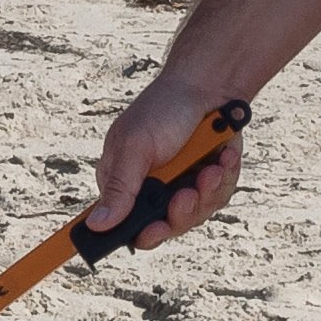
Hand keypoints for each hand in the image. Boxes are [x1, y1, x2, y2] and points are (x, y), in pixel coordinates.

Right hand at [86, 74, 245, 252]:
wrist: (208, 86)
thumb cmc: (164, 108)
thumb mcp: (136, 146)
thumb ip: (119, 188)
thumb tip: (96, 224)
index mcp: (124, 183)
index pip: (125, 225)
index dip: (141, 234)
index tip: (154, 230)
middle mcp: (152, 190)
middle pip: (166, 227)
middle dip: (182, 211)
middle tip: (189, 192)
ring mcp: (181, 186)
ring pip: (196, 215)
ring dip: (207, 191)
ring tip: (212, 166)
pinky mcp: (207, 182)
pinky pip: (218, 198)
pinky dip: (223, 178)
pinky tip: (223, 157)